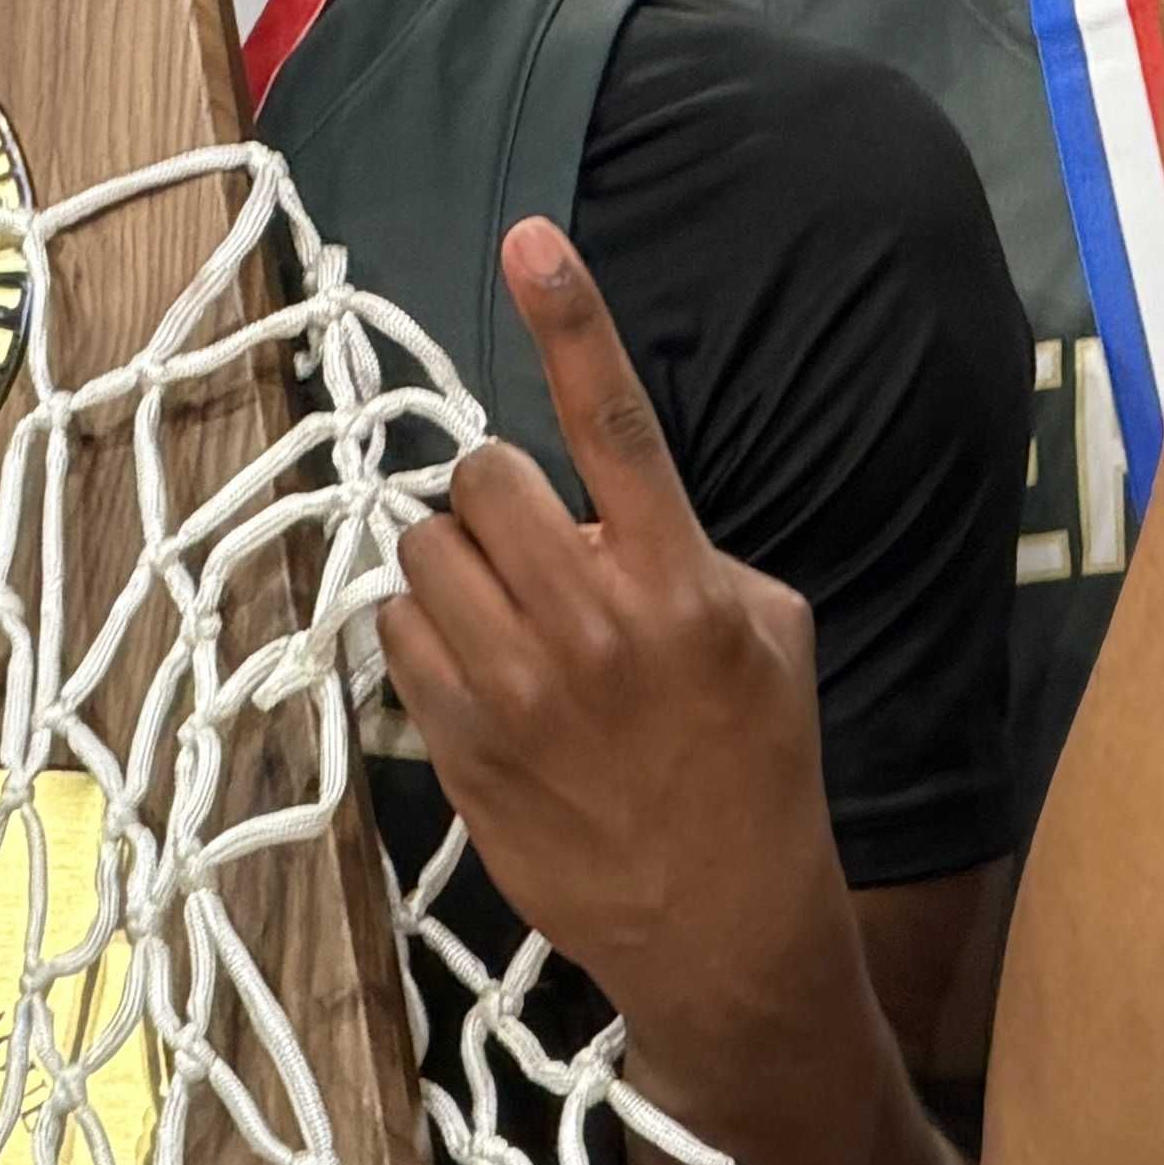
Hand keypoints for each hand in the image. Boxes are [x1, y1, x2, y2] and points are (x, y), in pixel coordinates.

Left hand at [374, 223, 842, 1029]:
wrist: (720, 925)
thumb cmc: (753, 766)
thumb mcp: (768, 636)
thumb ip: (688, 550)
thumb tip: (604, 508)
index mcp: (679, 581)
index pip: (616, 422)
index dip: (571, 318)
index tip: (530, 239)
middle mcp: (590, 620)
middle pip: (481, 477)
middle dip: (497, 500)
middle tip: (532, 551)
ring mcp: (512, 684)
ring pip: (422, 550)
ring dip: (454, 567)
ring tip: (506, 619)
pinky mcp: (456, 740)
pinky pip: (395, 630)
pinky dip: (426, 635)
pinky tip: (480, 675)